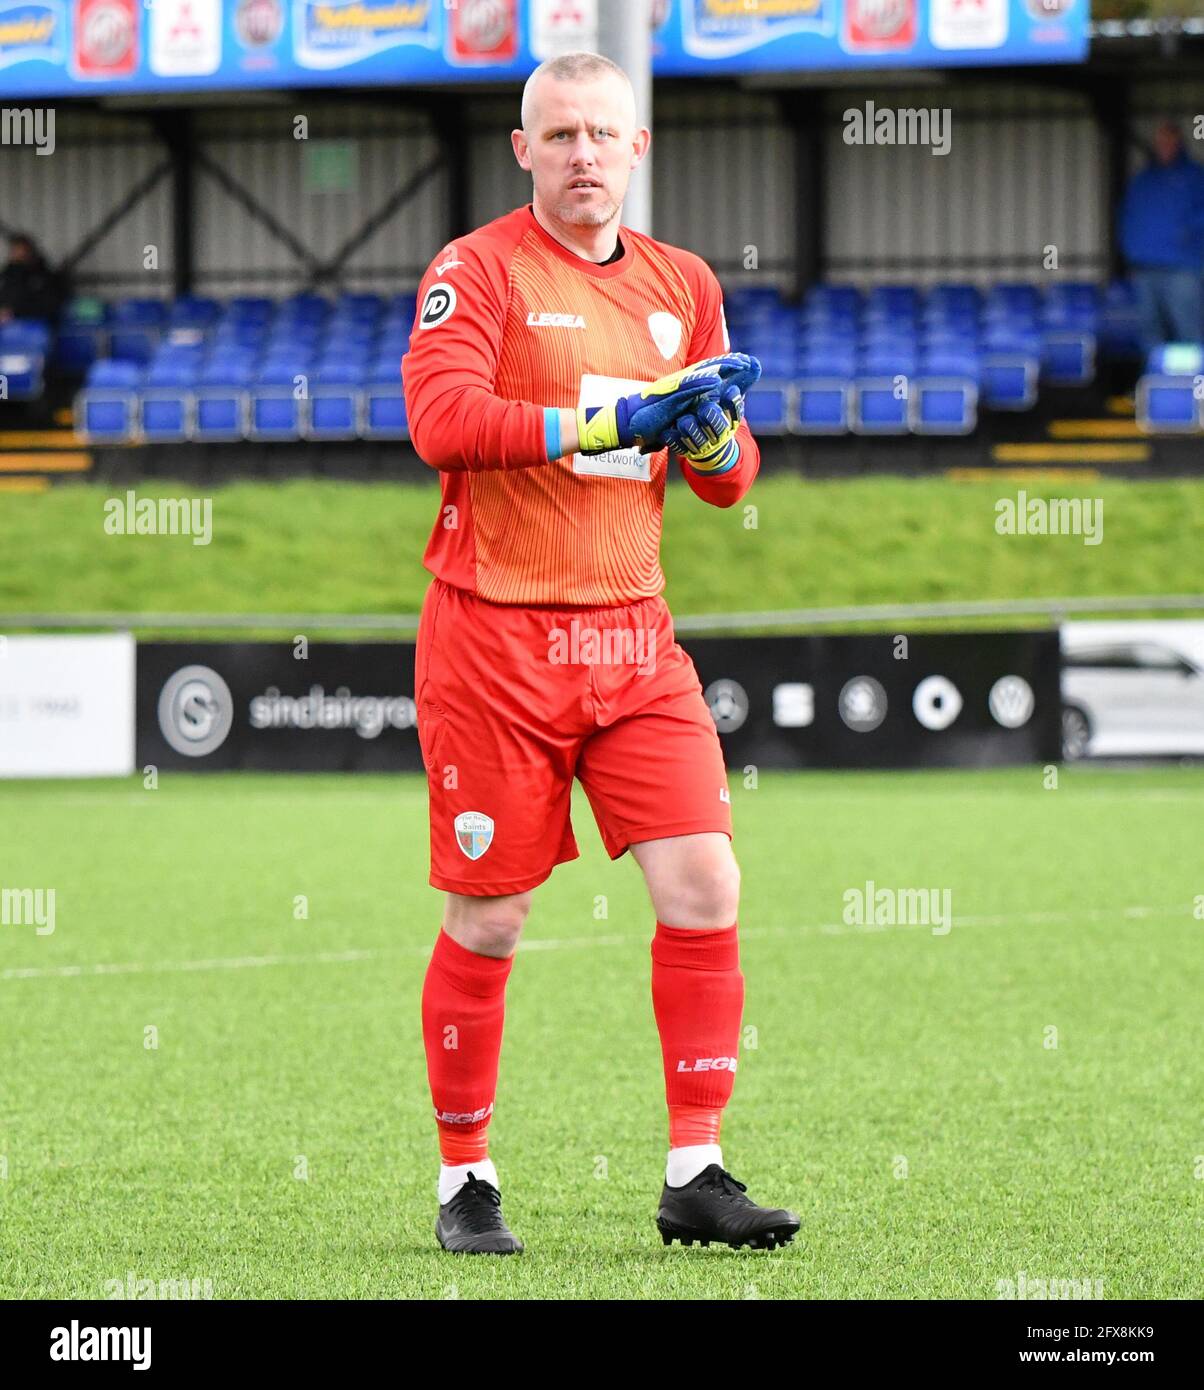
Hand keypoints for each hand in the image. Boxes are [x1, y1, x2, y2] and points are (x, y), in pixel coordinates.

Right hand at [575, 352, 756, 455]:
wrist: (626, 423)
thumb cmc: (648, 421)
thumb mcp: (674, 416)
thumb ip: (686, 412)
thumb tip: (700, 413)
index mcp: (684, 388)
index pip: (710, 374)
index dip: (728, 368)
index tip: (746, 364)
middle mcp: (681, 385)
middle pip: (710, 370)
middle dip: (730, 364)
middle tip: (750, 360)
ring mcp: (675, 389)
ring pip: (702, 375)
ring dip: (721, 369)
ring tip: (739, 364)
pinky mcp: (668, 398)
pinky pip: (687, 389)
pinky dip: (701, 383)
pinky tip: (715, 380)